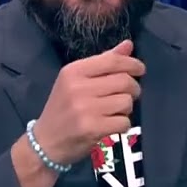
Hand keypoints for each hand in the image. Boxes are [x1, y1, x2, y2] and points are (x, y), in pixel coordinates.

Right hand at [34, 40, 144, 165]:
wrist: (46, 142)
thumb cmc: (63, 108)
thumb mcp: (76, 81)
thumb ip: (103, 62)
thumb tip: (128, 44)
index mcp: (73, 71)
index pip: (112, 61)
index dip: (132, 64)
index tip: (140, 70)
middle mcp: (78, 87)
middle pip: (124, 81)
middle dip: (133, 88)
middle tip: (129, 95)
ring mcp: (85, 109)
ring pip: (126, 102)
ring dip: (126, 109)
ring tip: (114, 112)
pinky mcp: (92, 128)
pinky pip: (124, 122)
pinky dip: (122, 125)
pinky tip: (111, 126)